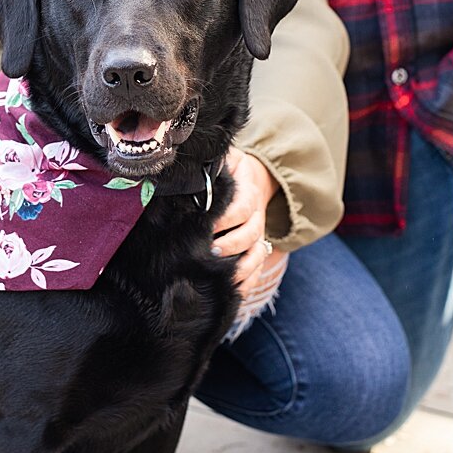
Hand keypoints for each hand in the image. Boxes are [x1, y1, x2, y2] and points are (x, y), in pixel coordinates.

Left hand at [212, 148, 280, 289]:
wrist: (250, 182)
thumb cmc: (228, 174)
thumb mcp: (226, 162)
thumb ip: (215, 163)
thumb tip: (194, 168)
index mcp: (248, 195)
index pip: (243, 207)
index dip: (227, 218)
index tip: (206, 225)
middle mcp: (256, 217)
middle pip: (252, 233)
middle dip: (231, 244)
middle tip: (210, 251)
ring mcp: (257, 236)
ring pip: (257, 254)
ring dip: (242, 266)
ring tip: (222, 274)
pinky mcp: (255, 251)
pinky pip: (258, 270)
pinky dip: (249, 282)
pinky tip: (234, 291)